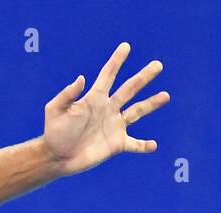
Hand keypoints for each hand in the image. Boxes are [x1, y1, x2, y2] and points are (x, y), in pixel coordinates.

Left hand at [42, 41, 169, 175]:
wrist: (57, 157)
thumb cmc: (54, 132)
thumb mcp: (55, 110)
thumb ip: (67, 95)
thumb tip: (81, 78)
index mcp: (94, 99)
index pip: (108, 75)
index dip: (116, 61)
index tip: (126, 46)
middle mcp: (108, 109)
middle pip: (129, 89)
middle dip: (143, 77)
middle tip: (158, 65)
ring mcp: (114, 126)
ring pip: (137, 112)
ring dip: (152, 104)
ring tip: (165, 95)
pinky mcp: (116, 144)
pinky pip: (134, 144)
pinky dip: (144, 145)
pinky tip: (153, 145)